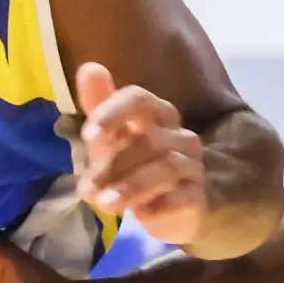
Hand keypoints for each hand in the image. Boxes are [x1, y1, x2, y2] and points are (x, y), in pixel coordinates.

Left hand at [73, 59, 206, 245]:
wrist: (163, 211)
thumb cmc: (131, 168)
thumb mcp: (107, 141)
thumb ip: (99, 106)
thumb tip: (89, 67)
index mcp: (156, 115)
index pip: (139, 99)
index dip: (114, 113)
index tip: (88, 136)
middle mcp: (178, 136)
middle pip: (148, 140)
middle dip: (113, 165)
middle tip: (86, 189)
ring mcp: (192, 166)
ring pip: (166, 167)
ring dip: (130, 187)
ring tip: (103, 204)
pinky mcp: (198, 198)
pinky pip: (183, 198)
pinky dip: (159, 206)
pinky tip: (141, 215)